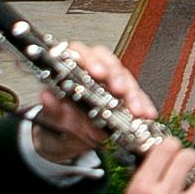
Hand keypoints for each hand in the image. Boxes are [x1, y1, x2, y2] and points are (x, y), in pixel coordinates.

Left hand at [35, 44, 155, 163]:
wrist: (65, 140)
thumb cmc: (58, 120)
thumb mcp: (50, 118)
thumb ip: (51, 108)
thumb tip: (48, 97)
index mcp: (72, 67)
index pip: (81, 52)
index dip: (90, 60)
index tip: (97, 72)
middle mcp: (94, 71)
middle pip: (109, 63)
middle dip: (116, 76)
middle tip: (119, 90)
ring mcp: (111, 84)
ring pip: (126, 80)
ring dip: (132, 94)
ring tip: (136, 109)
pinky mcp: (125, 98)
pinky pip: (137, 97)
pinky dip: (142, 106)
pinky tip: (146, 114)